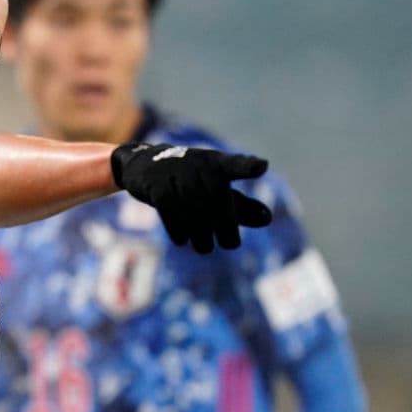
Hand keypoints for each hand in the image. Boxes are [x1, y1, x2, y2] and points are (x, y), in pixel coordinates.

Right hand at [111, 143, 272, 253]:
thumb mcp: (214, 189)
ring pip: (192, 206)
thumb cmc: (188, 181)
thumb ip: (240, 205)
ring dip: (200, 233)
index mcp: (215, 163)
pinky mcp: (155, 183)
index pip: (233, 164)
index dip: (246, 166)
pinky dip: (177, 228)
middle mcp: (196, 163)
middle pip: (215, 198)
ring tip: (204, 248)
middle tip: (229, 244)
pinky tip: (182, 241)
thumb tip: (267, 219)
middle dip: (224, 225)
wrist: (144, 165)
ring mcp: (174, 172)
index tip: (262, 167)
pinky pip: (169, 209)